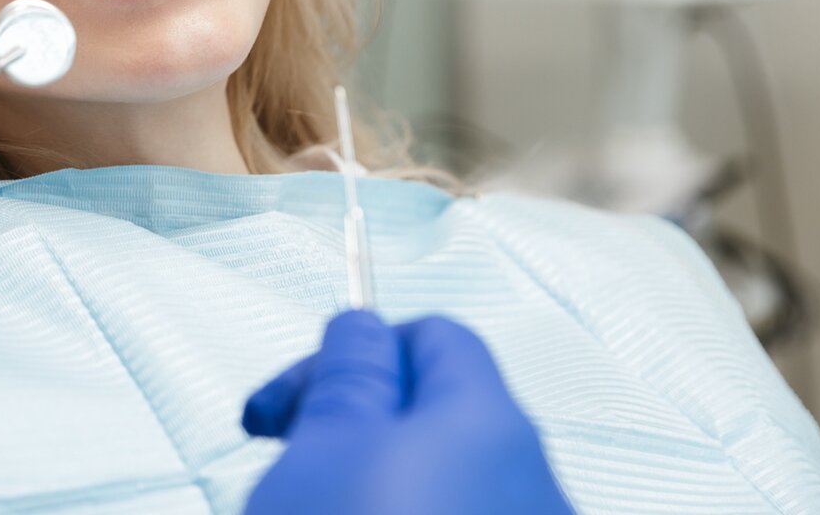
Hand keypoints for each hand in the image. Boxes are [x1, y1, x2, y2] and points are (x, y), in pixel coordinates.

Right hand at [242, 311, 573, 514]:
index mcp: (490, 419)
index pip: (433, 335)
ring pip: (440, 477)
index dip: (353, 352)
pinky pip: (451, 513)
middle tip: (286, 455)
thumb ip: (350, 370)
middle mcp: (533, 477)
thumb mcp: (326, 443)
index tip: (287, 403)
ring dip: (370, 477)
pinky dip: (400, 511)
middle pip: (436, 412)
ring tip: (311, 503)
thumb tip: (362, 324)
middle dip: (354, 422)